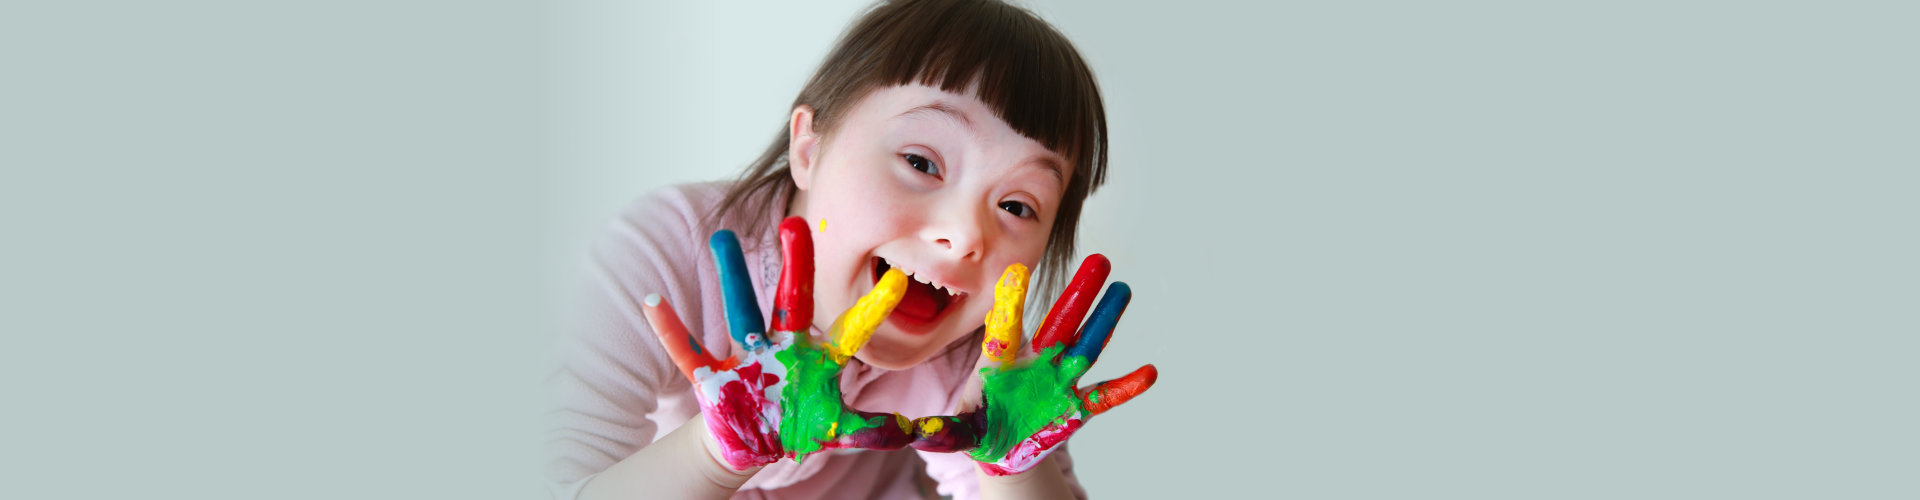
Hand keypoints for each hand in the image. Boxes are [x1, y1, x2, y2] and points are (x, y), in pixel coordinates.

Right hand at [642, 216, 917, 470]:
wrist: (753, 439)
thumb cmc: (797, 423)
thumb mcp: (839, 428)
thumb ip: (880, 428)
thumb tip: (926, 430)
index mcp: (816, 358)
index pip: (849, 330)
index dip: (871, 308)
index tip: (895, 280)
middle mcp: (783, 347)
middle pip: (791, 301)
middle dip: (795, 264)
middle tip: (796, 221)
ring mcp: (746, 358)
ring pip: (739, 311)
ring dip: (730, 276)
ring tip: (721, 235)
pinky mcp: (714, 377)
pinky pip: (689, 351)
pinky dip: (671, 330)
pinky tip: (654, 303)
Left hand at [909, 255, 1158, 475]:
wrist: (1005, 446)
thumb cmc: (980, 426)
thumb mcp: (959, 429)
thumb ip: (946, 431)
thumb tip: (917, 434)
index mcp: (1003, 360)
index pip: (1007, 325)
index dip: (1012, 301)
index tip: (1017, 270)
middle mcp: (1037, 361)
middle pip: (1061, 322)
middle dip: (1080, 293)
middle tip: (1101, 259)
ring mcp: (1060, 380)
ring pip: (1087, 345)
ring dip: (1106, 321)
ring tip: (1123, 291)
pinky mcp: (1077, 406)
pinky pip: (1105, 395)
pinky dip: (1126, 386)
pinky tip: (1149, 373)